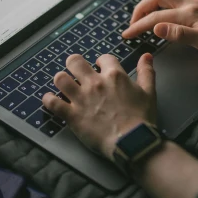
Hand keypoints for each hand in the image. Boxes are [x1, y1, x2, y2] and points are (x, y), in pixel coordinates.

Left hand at [42, 53, 156, 160]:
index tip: (100, 67)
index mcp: (114, 76)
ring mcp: (81, 98)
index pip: (103, 58)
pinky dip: (48, 100)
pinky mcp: (72, 115)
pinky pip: (52, 103)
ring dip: (61, 80)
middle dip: (74, 64)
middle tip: (76, 71)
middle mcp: (95, 83)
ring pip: (60, 79)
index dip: (101, 61)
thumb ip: (147, 72)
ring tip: (64, 85)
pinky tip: (50, 100)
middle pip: (75, 62)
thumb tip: (146, 56)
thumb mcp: (149, 92)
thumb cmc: (142, 119)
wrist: (132, 141)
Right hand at [122, 0, 197, 56]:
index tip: (126, 35)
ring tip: (146, 12)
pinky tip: (169, 2)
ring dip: (153, 0)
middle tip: (133, 23)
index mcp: (187, 13)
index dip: (138, 26)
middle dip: (140, 9)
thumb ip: (179, 34)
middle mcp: (189, 1)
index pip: (155, 18)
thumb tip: (156, 27)